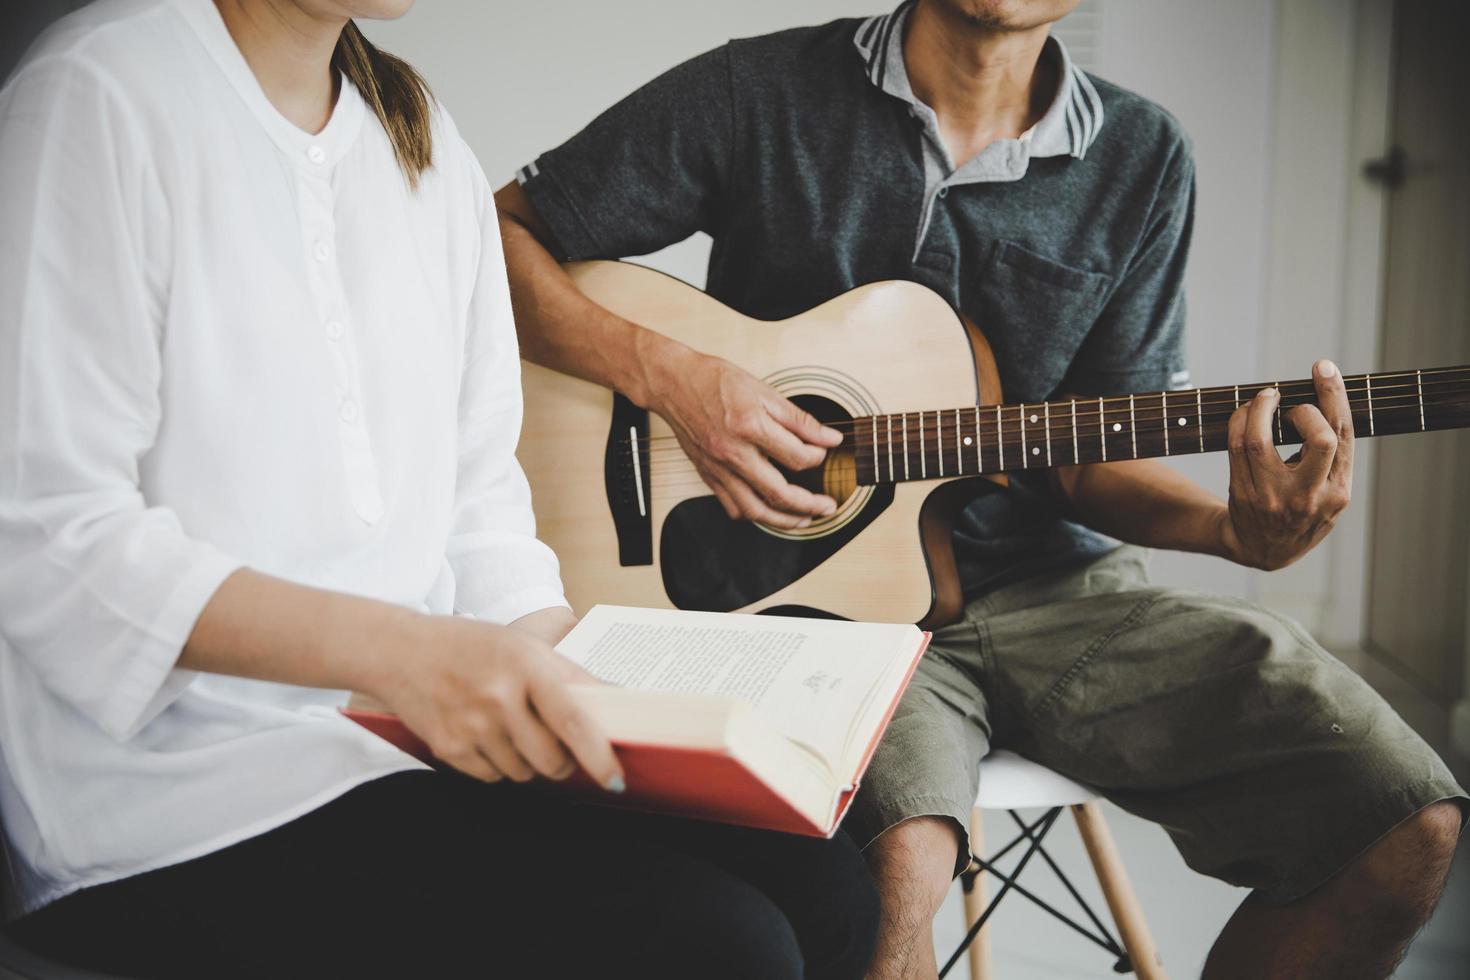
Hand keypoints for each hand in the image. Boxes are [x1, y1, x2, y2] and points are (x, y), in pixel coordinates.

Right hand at [365, 614, 623, 789]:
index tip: (615, 777)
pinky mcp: (449, 748)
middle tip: (559, 749)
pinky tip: (486, 736)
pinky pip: (493, 777)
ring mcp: (471, 726)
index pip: (573, 721)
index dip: (598, 755)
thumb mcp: (525, 647)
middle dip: (563, 763)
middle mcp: (498, 697)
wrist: (401, 652)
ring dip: (529, 762)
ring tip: (511, 729)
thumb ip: (571, 678)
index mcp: (525, 666)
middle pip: (551, 759)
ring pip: (524, 773)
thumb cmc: (472, 646)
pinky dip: (498, 766)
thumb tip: (618, 703)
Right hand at [647, 344, 843, 527]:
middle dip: (809, 505)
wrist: (672, 384)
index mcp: (750, 427)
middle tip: (827, 506)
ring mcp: (718, 468)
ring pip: (755, 510)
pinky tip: (767, 510)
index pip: (796, 457)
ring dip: (783, 521)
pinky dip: (754, 514)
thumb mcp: (763, 391)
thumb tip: (829, 438)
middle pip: (779, 493)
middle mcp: (732, 453)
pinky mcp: (707, 475)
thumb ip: (799, 419)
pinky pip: (732, 506)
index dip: (818, 457)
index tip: (823, 452)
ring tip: (803, 519)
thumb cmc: (714, 381)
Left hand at [1219, 360, 1353, 569]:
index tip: (1323, 367)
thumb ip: (1333, 458)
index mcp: (1338, 491)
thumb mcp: (1330, 494)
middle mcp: (1310, 496)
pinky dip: (1240, 421)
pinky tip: (1246, 413)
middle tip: (1292, 403)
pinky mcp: (1244, 494)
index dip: (1334, 396)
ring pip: (1261, 441)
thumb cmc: (1302, 512)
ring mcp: (1273, 497)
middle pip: (1319, 439)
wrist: (1264, 551)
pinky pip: (1236, 447)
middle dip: (1306, 409)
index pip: (1342, 436)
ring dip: (1260, 408)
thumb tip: (1323, 398)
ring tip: (1265, 397)